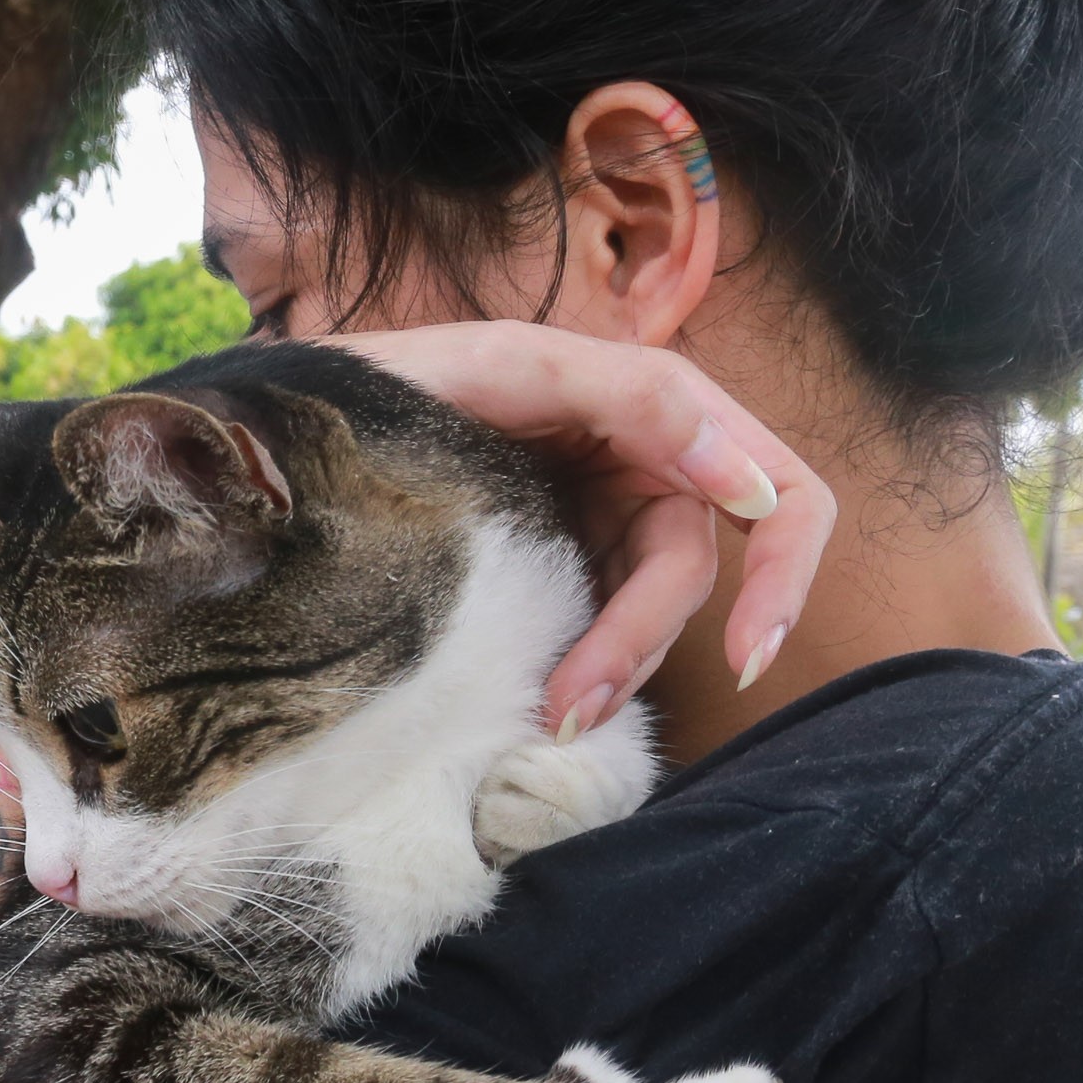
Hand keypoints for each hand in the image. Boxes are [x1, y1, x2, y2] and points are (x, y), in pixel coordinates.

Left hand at [337, 323, 835, 737]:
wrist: (299, 421)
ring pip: (649, 611)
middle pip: (694, 570)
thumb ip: (629, 397)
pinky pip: (599, 624)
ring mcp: (599, 518)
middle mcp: (642, 465)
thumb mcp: (508, 364)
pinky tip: (547, 705)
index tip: (750, 650)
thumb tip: (742, 480)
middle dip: (646, 641)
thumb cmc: (402, 375)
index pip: (777, 488)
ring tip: (552, 718)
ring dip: (615, 668)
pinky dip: (586, 667)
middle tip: (578, 707)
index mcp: (652, 406)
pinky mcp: (557, 564)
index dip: (784, 571)